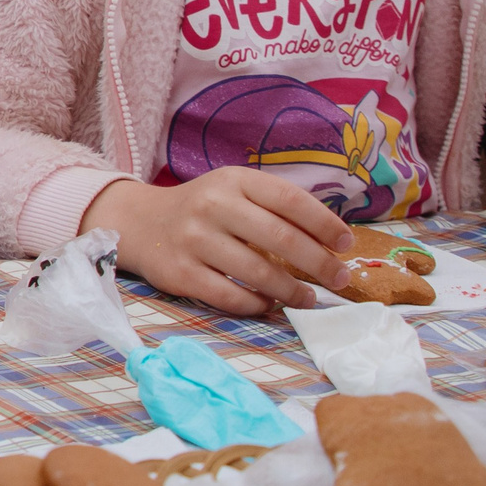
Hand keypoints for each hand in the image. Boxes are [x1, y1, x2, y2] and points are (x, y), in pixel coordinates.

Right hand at [81, 171, 354, 317]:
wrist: (139, 224)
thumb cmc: (203, 209)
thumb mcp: (234, 192)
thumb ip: (275, 208)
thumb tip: (331, 241)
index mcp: (233, 181)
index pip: (289, 199)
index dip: (324, 224)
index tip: (346, 244)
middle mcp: (212, 206)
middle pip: (279, 238)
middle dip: (319, 263)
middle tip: (340, 279)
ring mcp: (193, 240)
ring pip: (257, 273)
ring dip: (292, 291)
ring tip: (308, 298)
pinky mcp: (180, 273)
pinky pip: (229, 296)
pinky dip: (256, 305)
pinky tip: (268, 305)